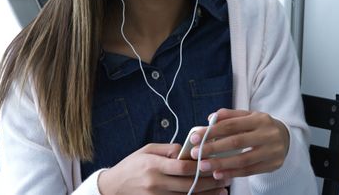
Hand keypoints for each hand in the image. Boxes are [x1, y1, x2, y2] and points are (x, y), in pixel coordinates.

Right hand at [97, 143, 230, 194]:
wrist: (112, 187)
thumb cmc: (132, 165)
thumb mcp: (147, 150)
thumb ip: (168, 149)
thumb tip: (189, 149)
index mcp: (154, 165)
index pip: (182, 167)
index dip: (201, 166)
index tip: (215, 162)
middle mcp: (155, 183)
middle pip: (188, 184)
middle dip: (210, 181)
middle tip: (225, 177)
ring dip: (207, 194)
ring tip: (222, 190)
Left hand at [189, 109, 289, 179]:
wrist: (286, 139)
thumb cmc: (261, 127)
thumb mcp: (249, 116)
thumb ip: (230, 116)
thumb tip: (210, 118)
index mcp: (260, 119)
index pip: (232, 124)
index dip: (212, 131)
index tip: (195, 137)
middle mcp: (268, 134)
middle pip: (236, 142)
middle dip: (213, 148)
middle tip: (195, 153)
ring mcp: (272, 151)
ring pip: (243, 159)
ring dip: (221, 164)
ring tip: (203, 166)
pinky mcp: (273, 165)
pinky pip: (249, 171)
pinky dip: (232, 173)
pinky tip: (218, 174)